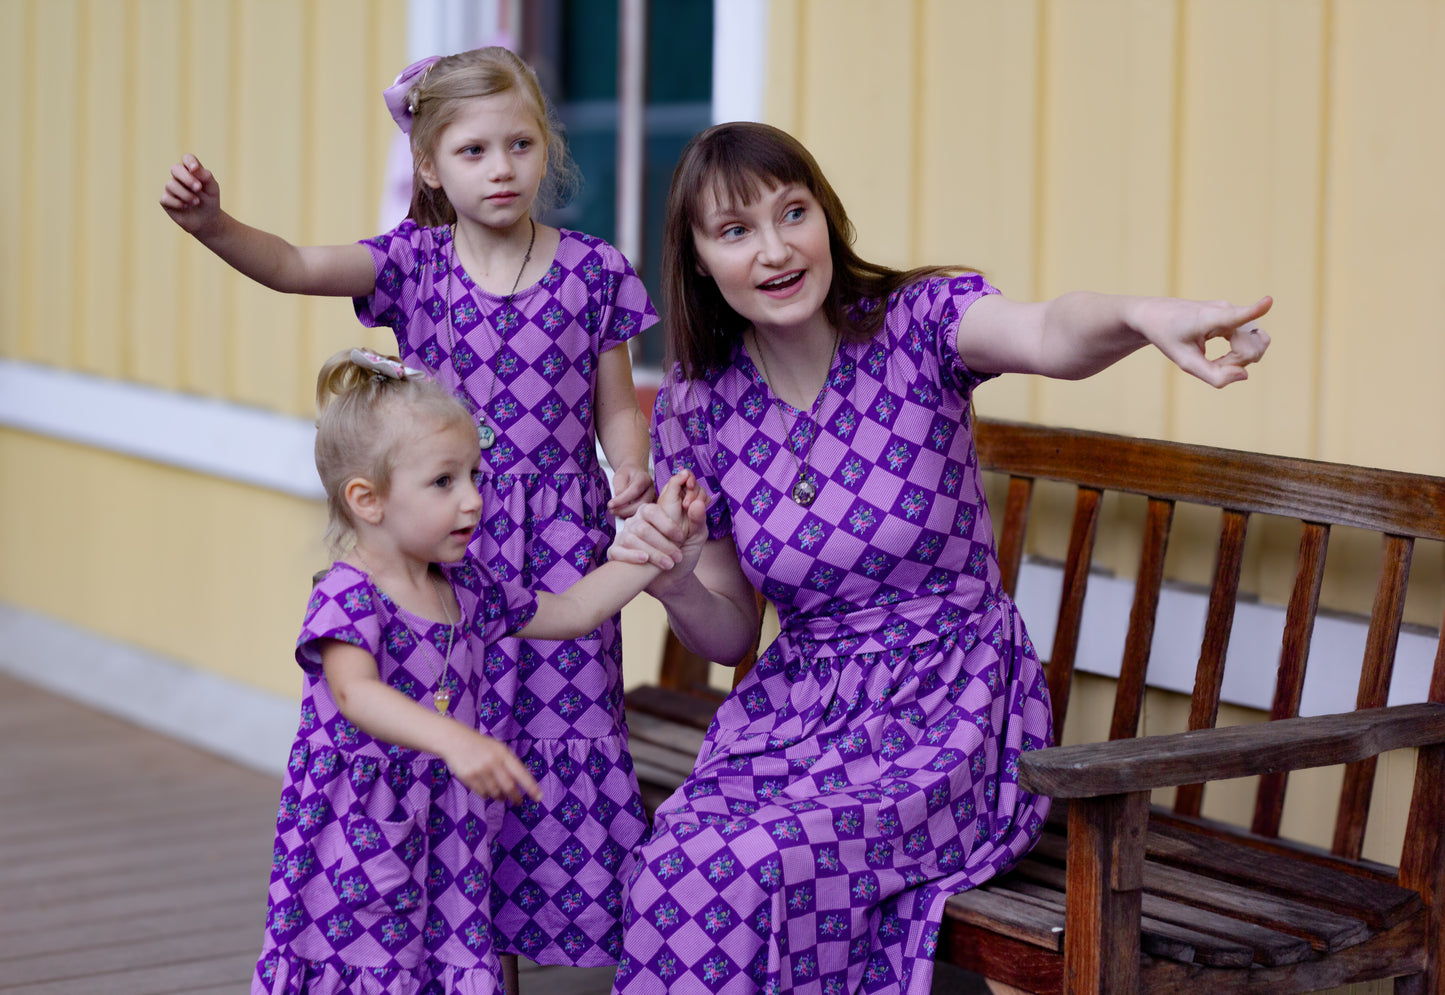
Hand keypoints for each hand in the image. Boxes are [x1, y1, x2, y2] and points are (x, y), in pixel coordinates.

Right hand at [159, 153, 221, 235]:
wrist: (207, 220)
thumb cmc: (210, 201)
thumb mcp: (212, 189)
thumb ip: (206, 176)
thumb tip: (194, 168)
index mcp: (191, 171)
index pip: (187, 159)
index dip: (189, 161)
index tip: (195, 168)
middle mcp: (179, 177)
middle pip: (175, 168)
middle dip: (187, 178)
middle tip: (199, 188)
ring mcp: (171, 188)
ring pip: (171, 185)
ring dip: (186, 194)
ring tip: (196, 202)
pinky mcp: (165, 200)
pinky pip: (166, 197)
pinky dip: (177, 203)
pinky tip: (185, 206)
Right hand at [442, 729, 542, 803]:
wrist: (455, 740)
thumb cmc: (480, 744)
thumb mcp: (497, 748)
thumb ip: (508, 762)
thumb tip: (519, 783)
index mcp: (503, 753)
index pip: (521, 773)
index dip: (531, 787)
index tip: (539, 798)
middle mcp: (493, 762)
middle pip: (509, 787)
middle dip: (515, 797)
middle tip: (518, 802)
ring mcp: (480, 770)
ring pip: (495, 792)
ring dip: (500, 797)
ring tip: (501, 797)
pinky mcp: (469, 777)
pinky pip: (482, 793)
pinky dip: (487, 795)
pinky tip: (487, 791)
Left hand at [606, 463, 655, 518]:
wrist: (635, 473)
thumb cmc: (628, 474)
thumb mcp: (620, 476)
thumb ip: (620, 487)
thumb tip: (619, 501)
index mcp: (645, 478)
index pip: (635, 490)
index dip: (622, 499)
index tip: (610, 504)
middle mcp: (651, 489)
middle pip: (641, 503)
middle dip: (624, 510)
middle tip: (612, 510)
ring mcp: (652, 499)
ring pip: (642, 510)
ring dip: (627, 514)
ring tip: (616, 511)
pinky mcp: (649, 506)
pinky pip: (642, 514)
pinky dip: (631, 516)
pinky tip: (623, 513)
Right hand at [609, 470, 706, 591]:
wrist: (674, 580)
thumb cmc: (683, 553)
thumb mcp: (696, 536)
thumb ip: (698, 519)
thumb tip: (698, 503)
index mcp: (650, 512)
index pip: (652, 511)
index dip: (667, 525)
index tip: (681, 538)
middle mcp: (634, 522)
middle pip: (642, 528)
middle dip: (662, 544)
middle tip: (677, 557)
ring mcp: (623, 537)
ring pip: (631, 540)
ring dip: (653, 554)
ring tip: (668, 564)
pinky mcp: (616, 553)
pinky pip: (617, 552)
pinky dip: (631, 556)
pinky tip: (644, 561)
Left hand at [1134, 295, 1271, 387]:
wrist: (1156, 315)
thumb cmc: (1168, 336)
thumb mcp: (1184, 362)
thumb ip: (1213, 375)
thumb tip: (1245, 375)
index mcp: (1210, 317)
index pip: (1237, 315)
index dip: (1256, 310)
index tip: (1269, 300)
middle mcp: (1227, 309)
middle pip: (1251, 348)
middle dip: (1235, 364)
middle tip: (1211, 366)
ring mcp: (1235, 311)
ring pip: (1254, 345)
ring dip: (1237, 360)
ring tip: (1214, 361)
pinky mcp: (1237, 316)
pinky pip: (1251, 342)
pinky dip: (1238, 355)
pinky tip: (1222, 358)